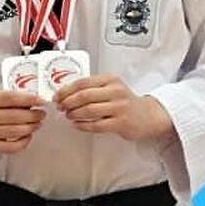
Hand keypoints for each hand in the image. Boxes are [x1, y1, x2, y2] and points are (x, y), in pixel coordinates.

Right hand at [0, 89, 45, 154]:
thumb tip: (36, 102)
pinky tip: (28, 136)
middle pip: (15, 116)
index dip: (28, 99)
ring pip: (16, 131)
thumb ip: (12, 99)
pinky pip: (13, 146)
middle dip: (33, 115)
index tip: (41, 100)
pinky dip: (24, 141)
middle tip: (42, 114)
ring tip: (37, 124)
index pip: (10, 98)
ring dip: (31, 127)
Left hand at [53, 74, 174, 140]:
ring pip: (89, 111)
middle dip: (67, 102)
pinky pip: (96, 125)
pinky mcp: (121, 123)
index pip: (82, 82)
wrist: (147, 115)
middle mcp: (115, 91)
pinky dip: (83, 125)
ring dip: (74, 114)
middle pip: (84, 96)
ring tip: (68, 115)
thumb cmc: (124, 101)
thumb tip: (65, 92)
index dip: (66, 90)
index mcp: (110, 79)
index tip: (57, 96)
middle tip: (61, 107)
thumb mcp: (111, 87)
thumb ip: (92, 87)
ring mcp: (119, 107)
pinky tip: (77, 124)